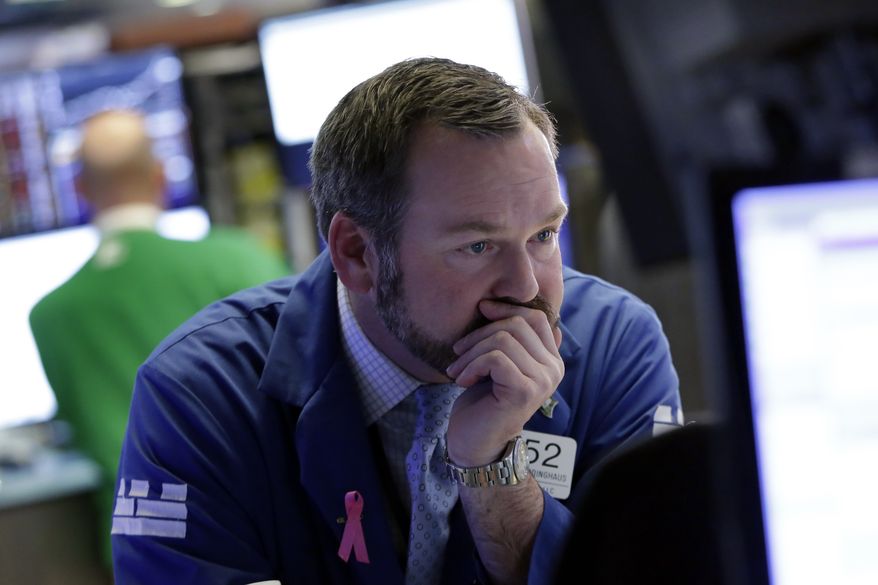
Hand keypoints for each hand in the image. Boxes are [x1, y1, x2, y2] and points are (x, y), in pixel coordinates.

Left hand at [444, 299, 563, 466]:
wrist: (475, 442)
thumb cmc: (483, 400)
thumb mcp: (496, 362)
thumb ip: (508, 338)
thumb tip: (500, 302)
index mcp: (551, 359)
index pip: (535, 317)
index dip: (507, 309)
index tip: (481, 311)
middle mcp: (554, 369)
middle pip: (518, 325)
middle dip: (480, 333)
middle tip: (458, 352)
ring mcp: (543, 381)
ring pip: (503, 340)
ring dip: (471, 352)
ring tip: (457, 370)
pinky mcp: (525, 391)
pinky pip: (495, 358)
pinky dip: (472, 366)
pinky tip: (463, 381)